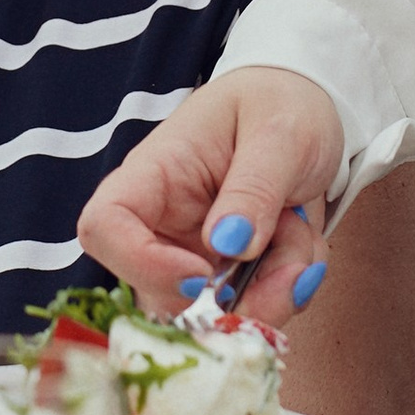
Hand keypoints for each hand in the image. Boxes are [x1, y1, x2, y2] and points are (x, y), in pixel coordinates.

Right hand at [77, 68, 345, 326]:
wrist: (310, 107)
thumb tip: (228, 245)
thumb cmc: (281, 103)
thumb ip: (254, 188)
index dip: (138, 264)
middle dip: (238, 295)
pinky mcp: (229, 273)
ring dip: (274, 288)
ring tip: (302, 229)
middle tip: (292, 261)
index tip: (201, 275)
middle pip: (160, 293)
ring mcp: (195, 253)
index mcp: (157, 173)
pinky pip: (254, 306)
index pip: (104, 227)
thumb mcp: (279, 133)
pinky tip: (302, 237)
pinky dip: (290, 285)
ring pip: (216, 311)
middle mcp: (165, 222)